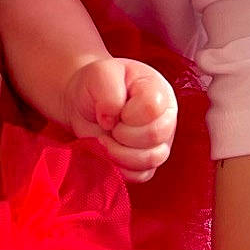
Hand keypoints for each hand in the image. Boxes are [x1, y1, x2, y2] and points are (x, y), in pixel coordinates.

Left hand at [64, 56, 176, 181]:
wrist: (83, 103)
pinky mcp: (148, 163)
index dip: (126, 113)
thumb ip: (109, 91)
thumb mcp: (99, 74)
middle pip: (154, 135)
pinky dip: (120, 167)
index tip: (111, 108)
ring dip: (119, 152)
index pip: (151, 108)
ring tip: (105, 138)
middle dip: (122, 133)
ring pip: (151, 159)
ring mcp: (160, 142)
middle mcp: (166, 117)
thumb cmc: (95, 85)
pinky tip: (108, 152)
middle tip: (107, 124)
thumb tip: (112, 119)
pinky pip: (142, 175)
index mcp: (158, 91)